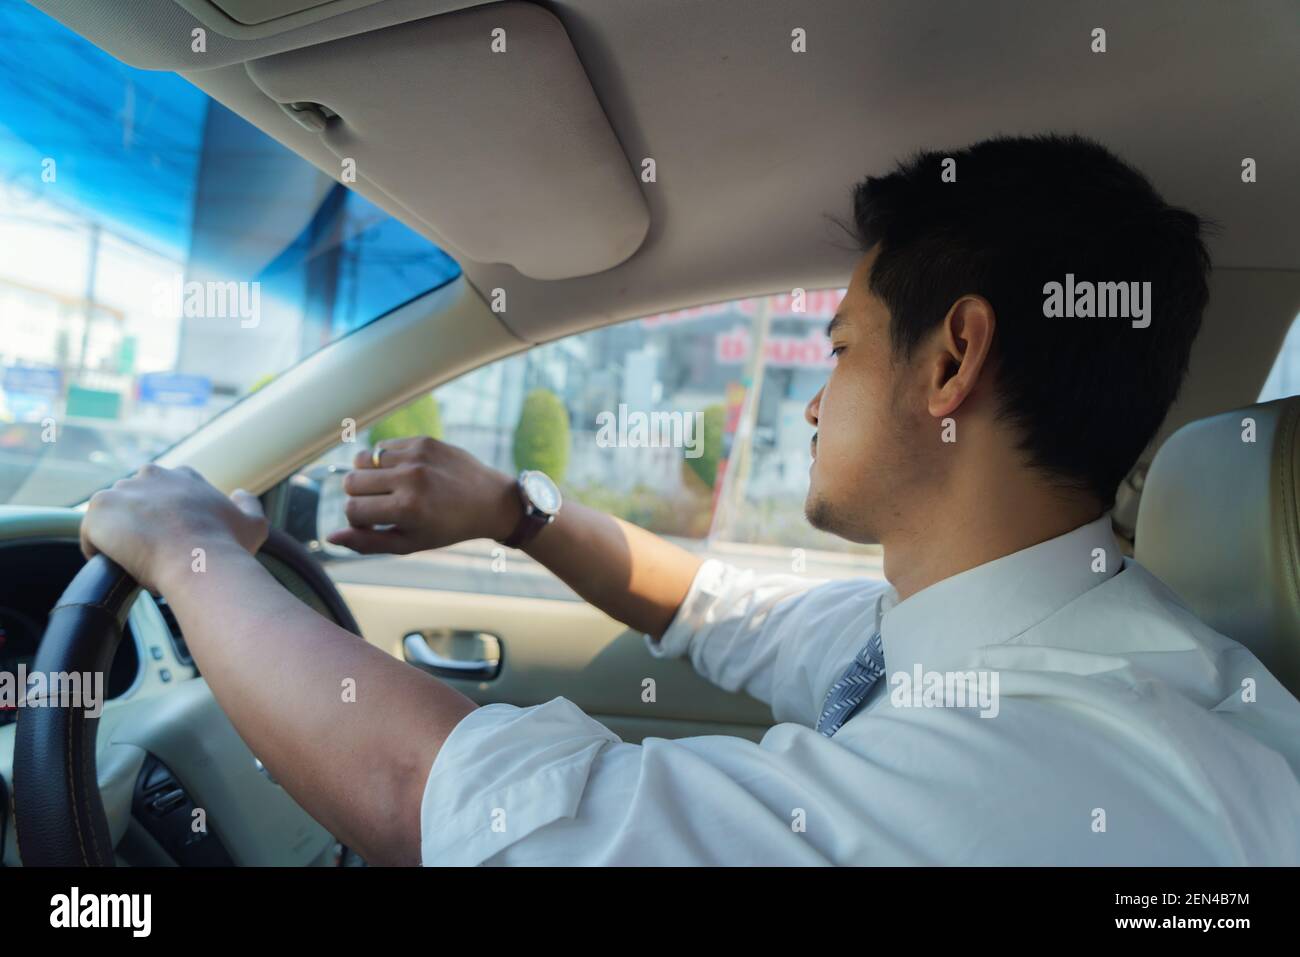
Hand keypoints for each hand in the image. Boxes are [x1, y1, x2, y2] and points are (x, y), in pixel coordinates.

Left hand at [80, 465, 268, 592]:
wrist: (198, 561)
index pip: (165, 490)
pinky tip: (119, 565)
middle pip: (135, 500)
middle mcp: (151, 474)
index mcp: (183, 476)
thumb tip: (240, 494)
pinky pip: (91, 535)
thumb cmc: (225, 546)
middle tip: (153, 551)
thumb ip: (247, 503)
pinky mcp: (98, 510)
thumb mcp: (253, 523)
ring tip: (135, 561)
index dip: (167, 517)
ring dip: (119, 536)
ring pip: (113, 517)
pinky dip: (100, 552)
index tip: (173, 537)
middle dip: (139, 522)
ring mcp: (122, 490)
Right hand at [326, 437, 520, 553]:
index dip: (357, 520)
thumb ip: (368, 542)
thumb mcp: (410, 543)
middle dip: (357, 497)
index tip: (374, 522)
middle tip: (380, 504)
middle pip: (350, 482)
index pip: (352, 510)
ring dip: (368, 476)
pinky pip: (382, 447)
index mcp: (406, 509)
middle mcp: (410, 479)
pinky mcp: (423, 440)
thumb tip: (331, 536)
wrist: (490, 501)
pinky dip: (385, 460)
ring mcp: (416, 456)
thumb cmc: (448, 527)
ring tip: (389, 487)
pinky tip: (404, 472)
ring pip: (362, 460)